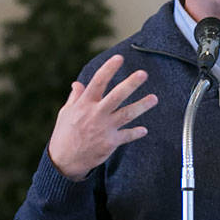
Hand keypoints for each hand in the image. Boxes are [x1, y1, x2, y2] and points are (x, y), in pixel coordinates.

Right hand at [47, 54, 157, 179]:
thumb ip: (75, 97)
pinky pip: (127, 135)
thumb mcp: (66, 113)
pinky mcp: (110, 143)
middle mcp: (96, 114)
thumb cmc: (64, 134)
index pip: (98, 82)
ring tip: (154, 98)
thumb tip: (77, 83)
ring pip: (127, 114)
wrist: (64, 161)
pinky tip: (144, 130)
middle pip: (117, 96)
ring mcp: (104, 128)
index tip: (119, 58)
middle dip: (131, 84)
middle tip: (143, 73)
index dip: (109, 69)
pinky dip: (136, 133)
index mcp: (84, 104)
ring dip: (142, 106)